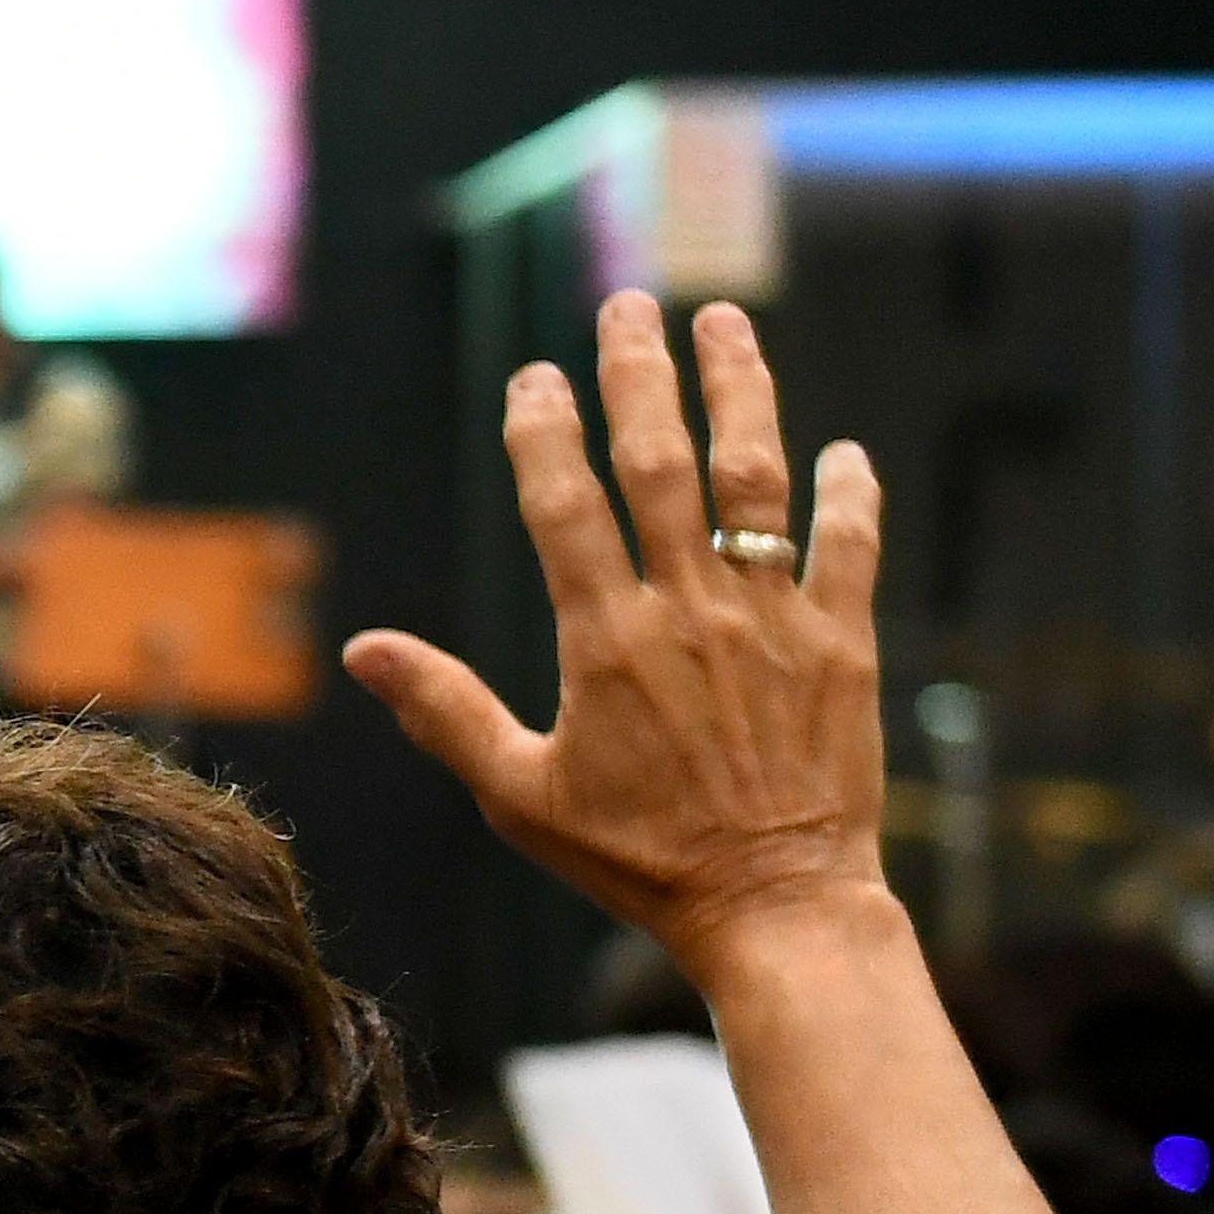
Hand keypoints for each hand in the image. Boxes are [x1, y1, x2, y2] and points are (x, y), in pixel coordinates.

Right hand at [346, 294, 888, 984]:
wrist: (777, 905)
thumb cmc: (638, 859)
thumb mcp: (519, 796)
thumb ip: (445, 710)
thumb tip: (362, 650)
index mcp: (606, 641)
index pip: (565, 506)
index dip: (545, 433)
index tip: (536, 376)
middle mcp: (691, 612)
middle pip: (660, 465)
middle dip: (639, 376)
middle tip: (628, 307)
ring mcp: (775, 622)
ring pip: (756, 480)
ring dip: (740, 393)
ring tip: (724, 325)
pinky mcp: (845, 645)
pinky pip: (851, 549)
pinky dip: (848, 494)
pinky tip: (840, 451)